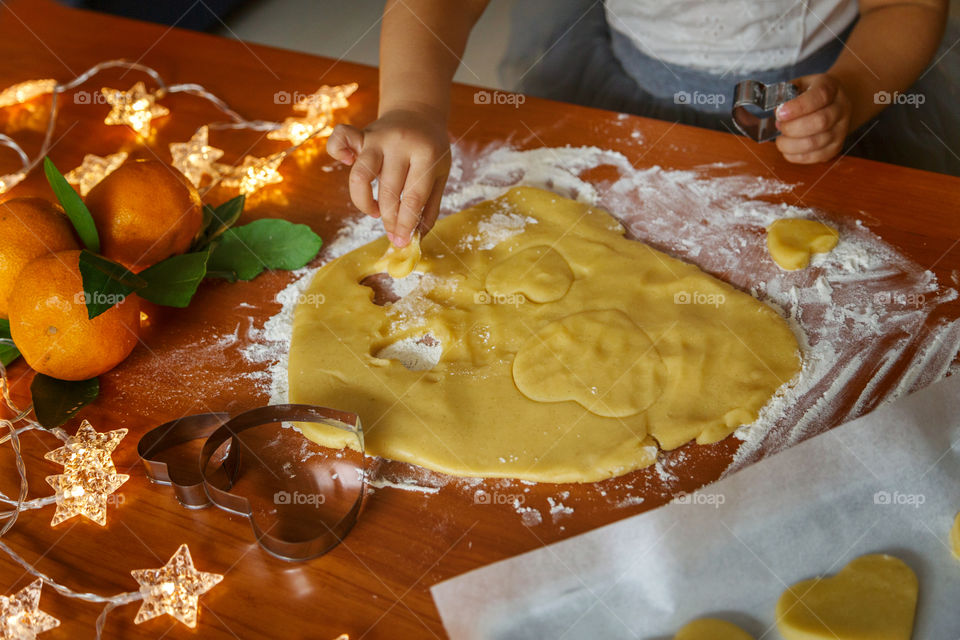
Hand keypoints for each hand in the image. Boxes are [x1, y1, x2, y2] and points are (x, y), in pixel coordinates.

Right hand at [327, 107, 449, 246]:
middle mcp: (400, 144)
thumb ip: (429, 208)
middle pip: (388, 192)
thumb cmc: (430, 150)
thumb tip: (414, 239)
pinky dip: (337, 152)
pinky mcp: (361, 133)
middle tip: (392, 233)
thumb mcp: (439, 175)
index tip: (401, 242)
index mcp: (426, 154)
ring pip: (360, 174)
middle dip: (389, 220)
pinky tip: (347, 162)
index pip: (413, 197)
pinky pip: (339, 140)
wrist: (419, 112)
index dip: (405, 224)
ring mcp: (378, 137)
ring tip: (375, 211)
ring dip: (364, 201)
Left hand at [775, 74, 851, 163]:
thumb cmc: (811, 94)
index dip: (798, 107)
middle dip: (792, 128)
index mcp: (830, 88)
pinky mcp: (835, 147)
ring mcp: (841, 129)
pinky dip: (796, 156)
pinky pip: (815, 156)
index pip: (819, 96)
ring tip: (781, 139)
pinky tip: (788, 148)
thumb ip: (786, 95)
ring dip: (791, 144)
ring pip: (816, 142)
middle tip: (780, 126)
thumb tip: (777, 113)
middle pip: (820, 122)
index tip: (780, 113)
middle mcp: (841, 108)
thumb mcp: (800, 85)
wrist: (834, 103)